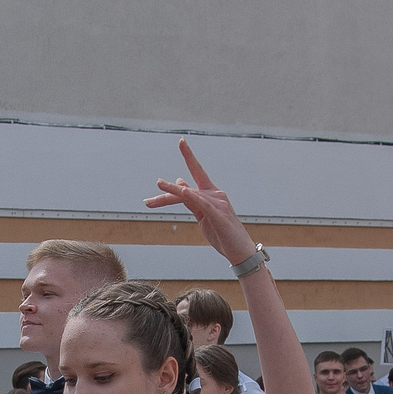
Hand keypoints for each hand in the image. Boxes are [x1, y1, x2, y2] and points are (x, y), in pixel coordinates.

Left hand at [143, 139, 256, 264]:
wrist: (240, 252)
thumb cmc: (223, 234)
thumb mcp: (202, 215)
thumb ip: (191, 200)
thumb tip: (180, 182)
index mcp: (211, 194)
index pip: (197, 172)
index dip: (189, 156)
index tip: (181, 141)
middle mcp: (215, 195)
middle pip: (186, 189)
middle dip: (167, 191)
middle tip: (151, 192)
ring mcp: (218, 203)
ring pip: (190, 195)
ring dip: (172, 193)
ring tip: (158, 186)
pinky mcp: (219, 215)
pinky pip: (202, 203)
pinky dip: (192, 196)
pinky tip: (183, 191)